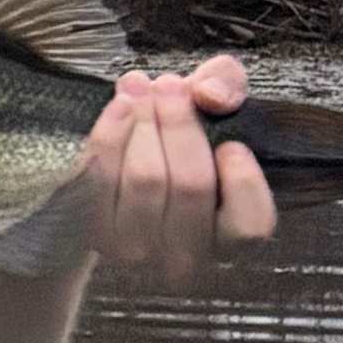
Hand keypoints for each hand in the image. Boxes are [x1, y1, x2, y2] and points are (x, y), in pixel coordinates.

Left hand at [80, 57, 276, 275]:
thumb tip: (208, 92)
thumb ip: (228, 86)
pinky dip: (110, 132)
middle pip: (191, 185)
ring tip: (139, 84)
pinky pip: (101, 176)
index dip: (244, 181)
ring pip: (145, 179)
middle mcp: (184, 258)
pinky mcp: (91, 232)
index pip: (250, 227)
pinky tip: (121, 104)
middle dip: (180, 124)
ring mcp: (135, 251)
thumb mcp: (213, 107)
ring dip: (143, 122)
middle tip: (169, 84)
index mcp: (228, 239)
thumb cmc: (177, 142)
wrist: (111, 177)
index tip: (231, 144)